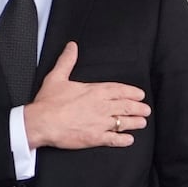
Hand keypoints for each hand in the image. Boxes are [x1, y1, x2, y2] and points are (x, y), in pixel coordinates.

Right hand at [24, 43, 149, 150]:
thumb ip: (67, 61)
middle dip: (138, 108)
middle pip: (126, 106)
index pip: (120, 90)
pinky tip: (129, 140)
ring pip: (124, 123)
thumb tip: (71, 47)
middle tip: (145, 110)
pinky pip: (114, 139)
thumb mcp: (57, 77)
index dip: (132, 93)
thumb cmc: (48, 102)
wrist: (42, 123)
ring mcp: (100, 123)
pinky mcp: (95, 138)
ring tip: (142, 123)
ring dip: (135, 123)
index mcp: (95, 91)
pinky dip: (124, 140)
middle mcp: (101, 107)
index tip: (140, 95)